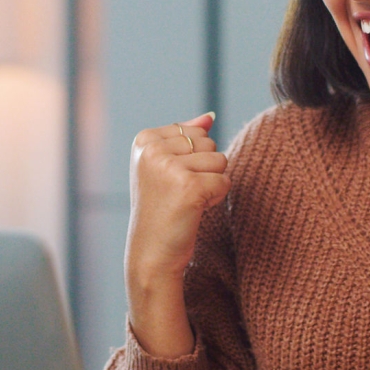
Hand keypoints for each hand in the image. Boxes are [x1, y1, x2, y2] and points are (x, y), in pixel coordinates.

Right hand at [125, 111, 227, 356]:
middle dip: (203, 169)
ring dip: (211, 184)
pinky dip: (216, 198)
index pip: (195, 132)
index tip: (169, 181)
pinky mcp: (189, 187)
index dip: (192, 159)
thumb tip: (209, 116)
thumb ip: (186, 137)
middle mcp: (153, 149)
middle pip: (209, 143)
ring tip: (186, 201)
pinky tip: (194, 210)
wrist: (152, 253)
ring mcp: (169, 167)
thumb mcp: (167, 167)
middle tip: (179, 194)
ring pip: (220, 161)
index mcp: (144, 139)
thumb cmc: (162, 210)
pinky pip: (225, 181)